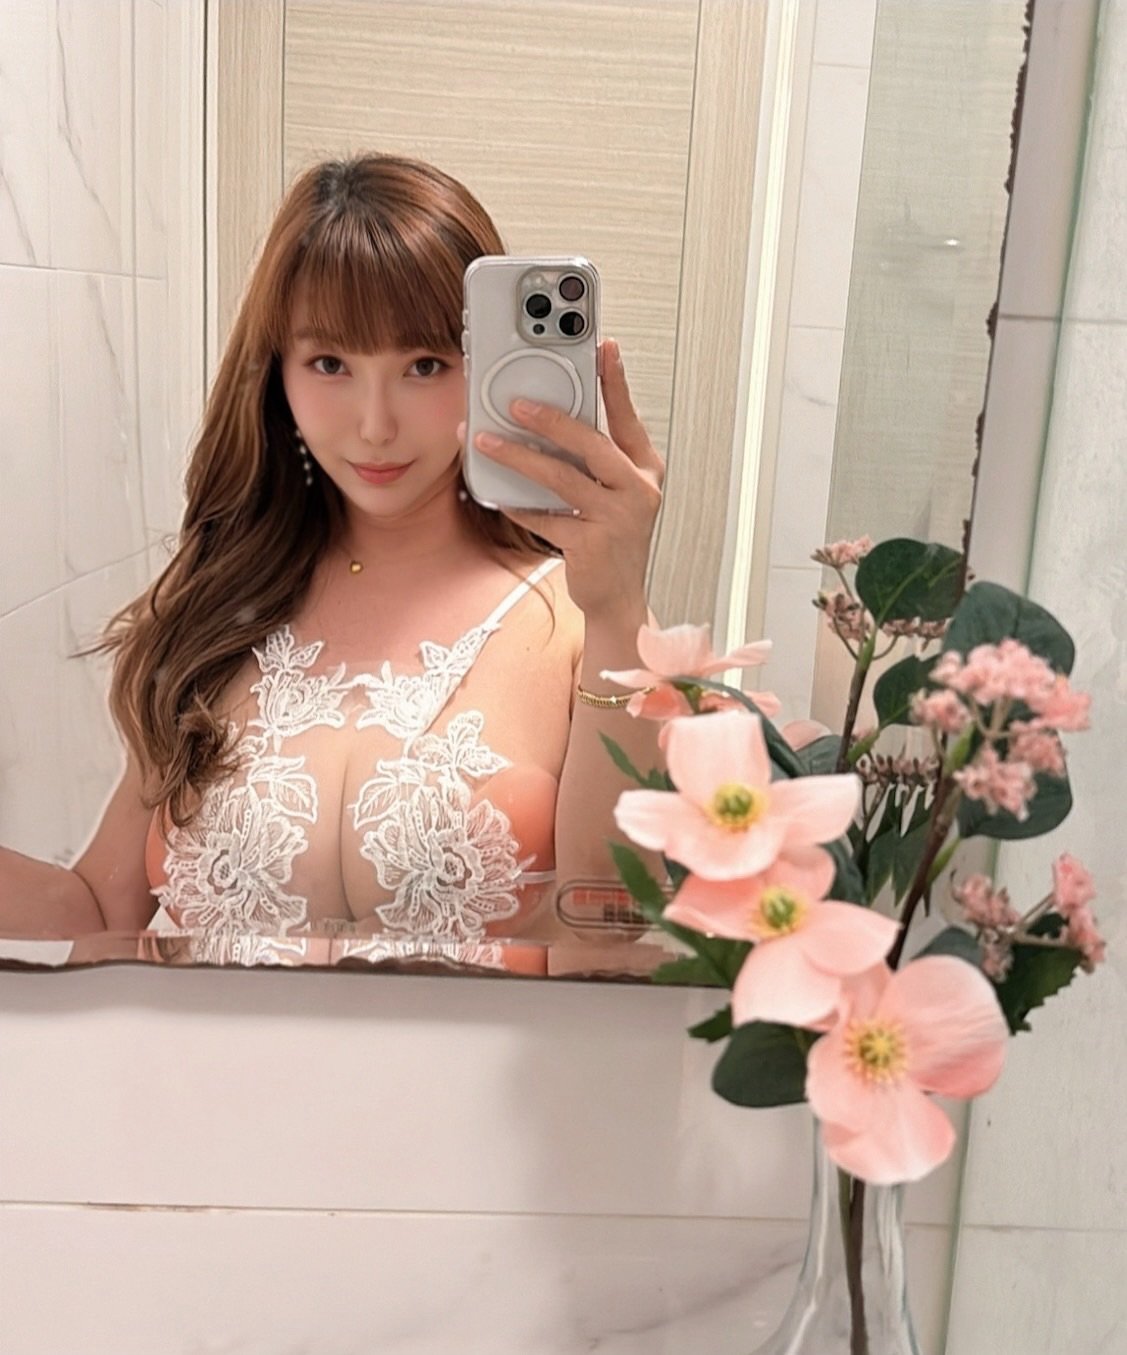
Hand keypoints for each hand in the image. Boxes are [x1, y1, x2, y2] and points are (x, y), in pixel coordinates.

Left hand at [464, 339, 664, 621]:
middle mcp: (637, 490)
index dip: (616, 381)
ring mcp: (617, 518)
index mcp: (644, 469)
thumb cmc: (611, 538)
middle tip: (516, 404)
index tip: (603, 347)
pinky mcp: (592, 545)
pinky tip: (499, 494)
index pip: (627, 417)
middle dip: (551, 419)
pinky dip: (519, 505)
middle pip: (591, 444)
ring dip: (519, 457)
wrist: (617, 597)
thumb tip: (544, 422)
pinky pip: (546, 517)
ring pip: (562, 478)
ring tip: (488, 442)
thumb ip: (591, 461)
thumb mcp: (613, 493)